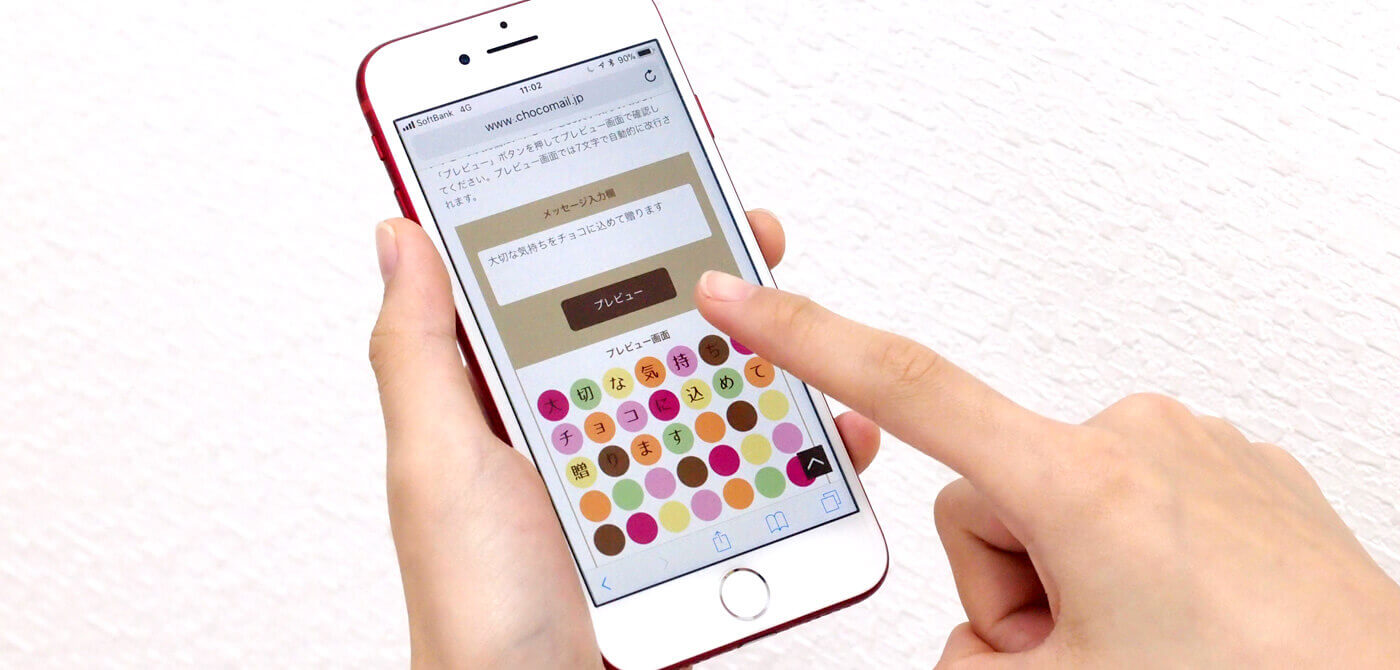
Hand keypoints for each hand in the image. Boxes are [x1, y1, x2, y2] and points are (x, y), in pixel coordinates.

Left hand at [369, 211, 881, 667]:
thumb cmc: (472, 609)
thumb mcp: (436, 464)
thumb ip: (419, 351)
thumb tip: (401, 236)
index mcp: (509, 408)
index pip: (558, 291)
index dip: (603, 226)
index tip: (653, 177)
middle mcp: (578, 436)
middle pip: (652, 335)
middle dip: (708, 284)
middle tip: (748, 243)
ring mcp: (639, 482)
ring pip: (713, 398)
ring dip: (767, 362)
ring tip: (800, 333)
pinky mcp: (688, 531)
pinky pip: (752, 475)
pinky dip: (800, 451)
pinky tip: (828, 434)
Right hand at [694, 258, 1399, 666]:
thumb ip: (969, 659)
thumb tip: (978, 643)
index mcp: (1079, 483)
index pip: (906, 387)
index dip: (806, 339)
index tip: (741, 301)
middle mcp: (1135, 440)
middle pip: (988, 499)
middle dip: (1009, 582)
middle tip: (1076, 651)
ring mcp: (1191, 448)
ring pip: (1061, 501)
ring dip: (1076, 577)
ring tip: (1146, 639)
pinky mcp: (1232, 466)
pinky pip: (1134, 497)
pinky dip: (1136, 557)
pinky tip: (1187, 612)